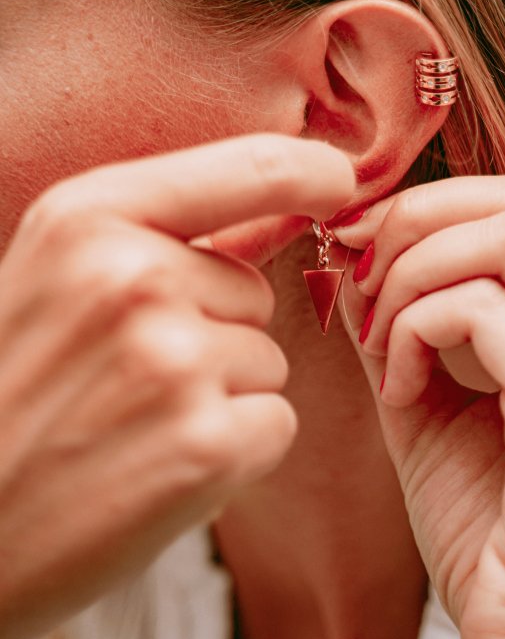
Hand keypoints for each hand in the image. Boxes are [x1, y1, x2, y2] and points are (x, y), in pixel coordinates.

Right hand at [0, 134, 353, 638]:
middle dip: (210, 336)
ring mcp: (172, 361)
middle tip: (123, 384)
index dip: (310, 172)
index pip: (249, 166)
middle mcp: (133, 277)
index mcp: (88, 218)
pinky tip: (156, 473)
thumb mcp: (56, 279)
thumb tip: (285, 203)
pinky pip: (276, 424)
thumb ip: (163, 232)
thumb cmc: (10, 396)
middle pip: (253, 293)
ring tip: (129, 429)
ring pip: (266, 362)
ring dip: (219, 399)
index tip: (339, 181)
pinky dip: (234, 455)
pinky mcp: (205, 446)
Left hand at [333, 174, 504, 638]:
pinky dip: (415, 331)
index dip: (440, 202)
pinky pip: (480, 312)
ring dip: (414, 272)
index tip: (363, 243)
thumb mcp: (438, 402)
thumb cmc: (496, 532)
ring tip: (382, 342)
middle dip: (422, 219)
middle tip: (359, 273)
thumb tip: (348, 246)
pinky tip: (400, 391)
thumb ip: (404, 319)